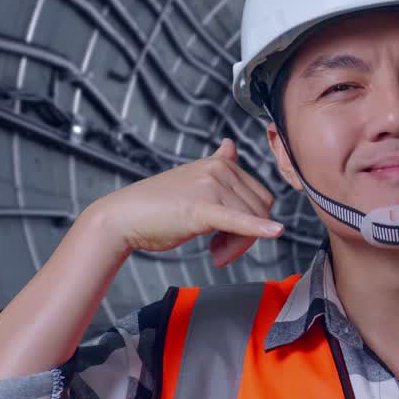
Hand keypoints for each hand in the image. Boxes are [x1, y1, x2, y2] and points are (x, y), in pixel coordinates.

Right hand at [92, 138, 281, 266]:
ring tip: (215, 253)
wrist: (124, 217)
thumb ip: (218, 165)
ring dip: (237, 246)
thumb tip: (231, 145)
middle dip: (246, 237)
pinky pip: (239, 221)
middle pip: (260, 210)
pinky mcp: (203, 208)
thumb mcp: (193, 179)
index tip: (229, 238)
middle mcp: (220, 169)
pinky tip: (274, 233)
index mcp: (221, 164)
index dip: (253, 222)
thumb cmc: (158, 205)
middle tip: (221, 252)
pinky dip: (258, 229)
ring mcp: (212, 186)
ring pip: (251, 222)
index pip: (260, 197)